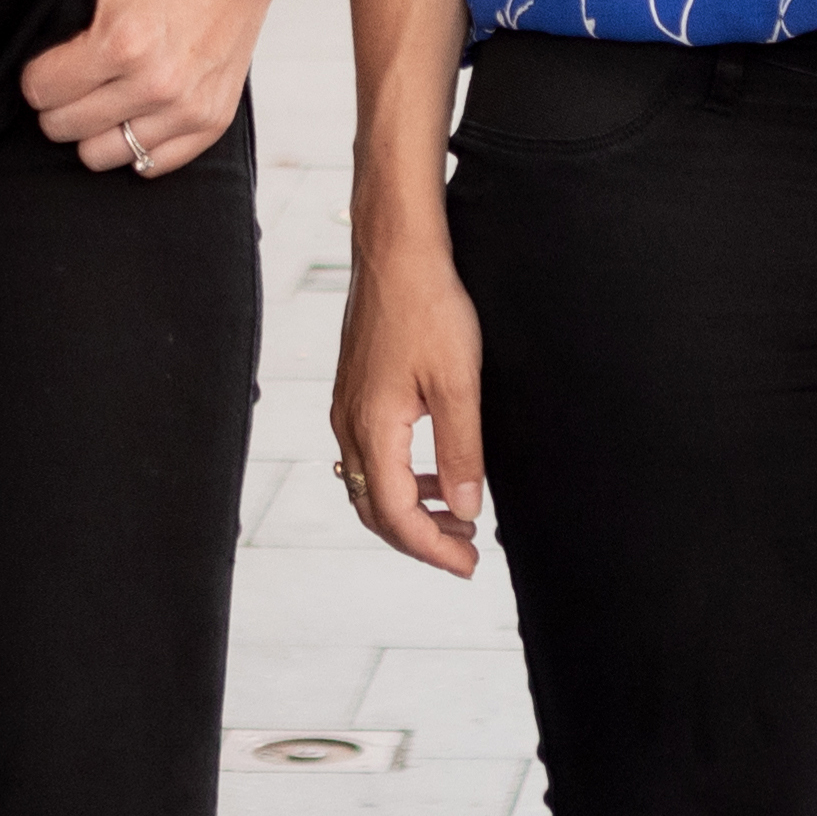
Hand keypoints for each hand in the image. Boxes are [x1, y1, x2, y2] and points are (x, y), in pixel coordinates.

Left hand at [24, 0, 295, 177]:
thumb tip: (26, 57)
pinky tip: (134, 112)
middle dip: (59, 101)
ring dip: (93, 128)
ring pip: (99, 155)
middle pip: (63, 127)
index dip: (38, 73)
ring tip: (103, 97)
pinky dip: (136, 142)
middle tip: (75, 78)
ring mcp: (186, 108)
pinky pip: (150, 165)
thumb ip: (62, 16)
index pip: (39, 90)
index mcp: (121, 42)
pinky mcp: (210, 122)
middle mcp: (155, 83)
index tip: (50, 62)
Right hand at [331, 237, 488, 580]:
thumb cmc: (428, 307)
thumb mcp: (458, 384)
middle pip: (375, 511)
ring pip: (371, 485)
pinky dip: (402, 479)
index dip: (432, 548)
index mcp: (373, 428)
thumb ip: (461, 451)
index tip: (469, 564)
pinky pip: (372, 456)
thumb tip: (464, 508)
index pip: (396, 515)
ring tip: (457, 516)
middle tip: (466, 552)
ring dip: (411, 510)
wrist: (396, 251)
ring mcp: (348, 408)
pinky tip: (435, 472)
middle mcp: (351, 425)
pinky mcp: (356, 393)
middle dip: (420, 539)